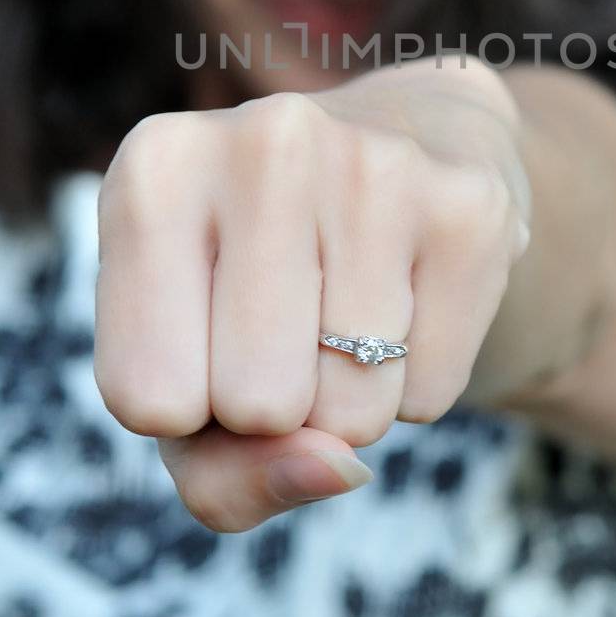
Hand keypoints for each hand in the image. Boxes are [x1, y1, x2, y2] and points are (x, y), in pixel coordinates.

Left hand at [94, 55, 531, 532]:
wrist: (407, 145)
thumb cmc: (254, 289)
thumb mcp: (185, 375)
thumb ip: (221, 475)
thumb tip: (338, 467)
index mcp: (154, 170)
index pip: (146, 399)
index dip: (184, 408)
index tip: (203, 336)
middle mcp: (265, 141)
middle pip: (255, 406)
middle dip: (272, 410)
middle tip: (286, 327)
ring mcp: (377, 165)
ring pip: (351, 413)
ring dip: (347, 403)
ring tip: (345, 307)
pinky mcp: (469, 208)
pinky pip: (431, 395)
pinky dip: (415, 386)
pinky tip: (405, 298)